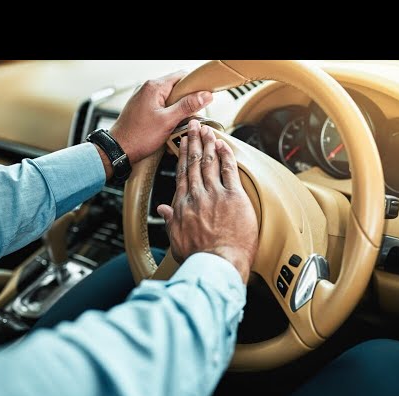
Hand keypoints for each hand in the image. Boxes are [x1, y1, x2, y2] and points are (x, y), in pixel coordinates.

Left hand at [98, 71, 212, 178]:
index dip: (196, 85)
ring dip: (179, 110)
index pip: (182, 76)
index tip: (204, 96)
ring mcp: (145, 99)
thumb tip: (204, 95)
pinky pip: (162, 107)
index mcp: (154, 87)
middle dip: (187, 101)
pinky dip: (170, 115)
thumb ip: (187, 106)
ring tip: (180, 123)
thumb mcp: (168, 121)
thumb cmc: (138, 136)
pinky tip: (171, 126)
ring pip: (170, 99)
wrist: (119, 149)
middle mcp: (148, 89)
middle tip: (192, 115)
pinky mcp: (144, 108)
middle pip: (177, 88)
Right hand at [156, 120, 257, 282]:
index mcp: (183, 205)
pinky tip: (224, 145)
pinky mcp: (233, 197)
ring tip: (208, 130)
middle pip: (194, 163)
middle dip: (194, 142)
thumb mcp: (176, 240)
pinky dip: (226, 155)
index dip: (182, 156)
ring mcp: (215, 195)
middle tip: (194, 127)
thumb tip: (164, 210)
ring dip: (209, 143)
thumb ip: (171, 221)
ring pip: (210, 162)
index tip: (182, 144)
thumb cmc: (198, 257)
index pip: (182, 174)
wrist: (215, 265)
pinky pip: (229, 170)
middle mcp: (197, 196)